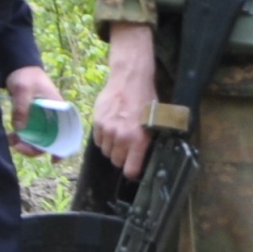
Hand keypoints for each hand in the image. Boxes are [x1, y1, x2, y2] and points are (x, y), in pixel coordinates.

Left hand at [2, 66, 60, 149]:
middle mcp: (54, 116)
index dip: (62, 148)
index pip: (67, 131)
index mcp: (59, 109)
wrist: (19, 67)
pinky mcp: (33, 118)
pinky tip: (10, 136)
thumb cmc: (26, 75)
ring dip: (27, 144)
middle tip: (18, 146)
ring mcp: (43, 118)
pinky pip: (30, 133)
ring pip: (39, 139)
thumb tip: (19, 130)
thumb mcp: (23, 90)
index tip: (54, 159)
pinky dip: (21, 137)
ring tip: (11, 140)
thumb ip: (21, 108)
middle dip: (35, 148)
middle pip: (50, 140)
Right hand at [92, 21, 161, 175]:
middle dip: (122, 158)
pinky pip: (97, 140)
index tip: (134, 168)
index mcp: (138, 140)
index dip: (133, 171)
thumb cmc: (145, 100)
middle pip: (116, 162)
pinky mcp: (97, 122)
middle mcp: (121, 137)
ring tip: (119, 136)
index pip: (130, 170)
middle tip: (128, 148)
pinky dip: (103, 138)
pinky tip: (111, 129)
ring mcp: (107, 130)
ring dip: (112, 148)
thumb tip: (146, 156)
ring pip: (106, 151)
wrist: (129, 80)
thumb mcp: (155, 122)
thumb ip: (148, 141)